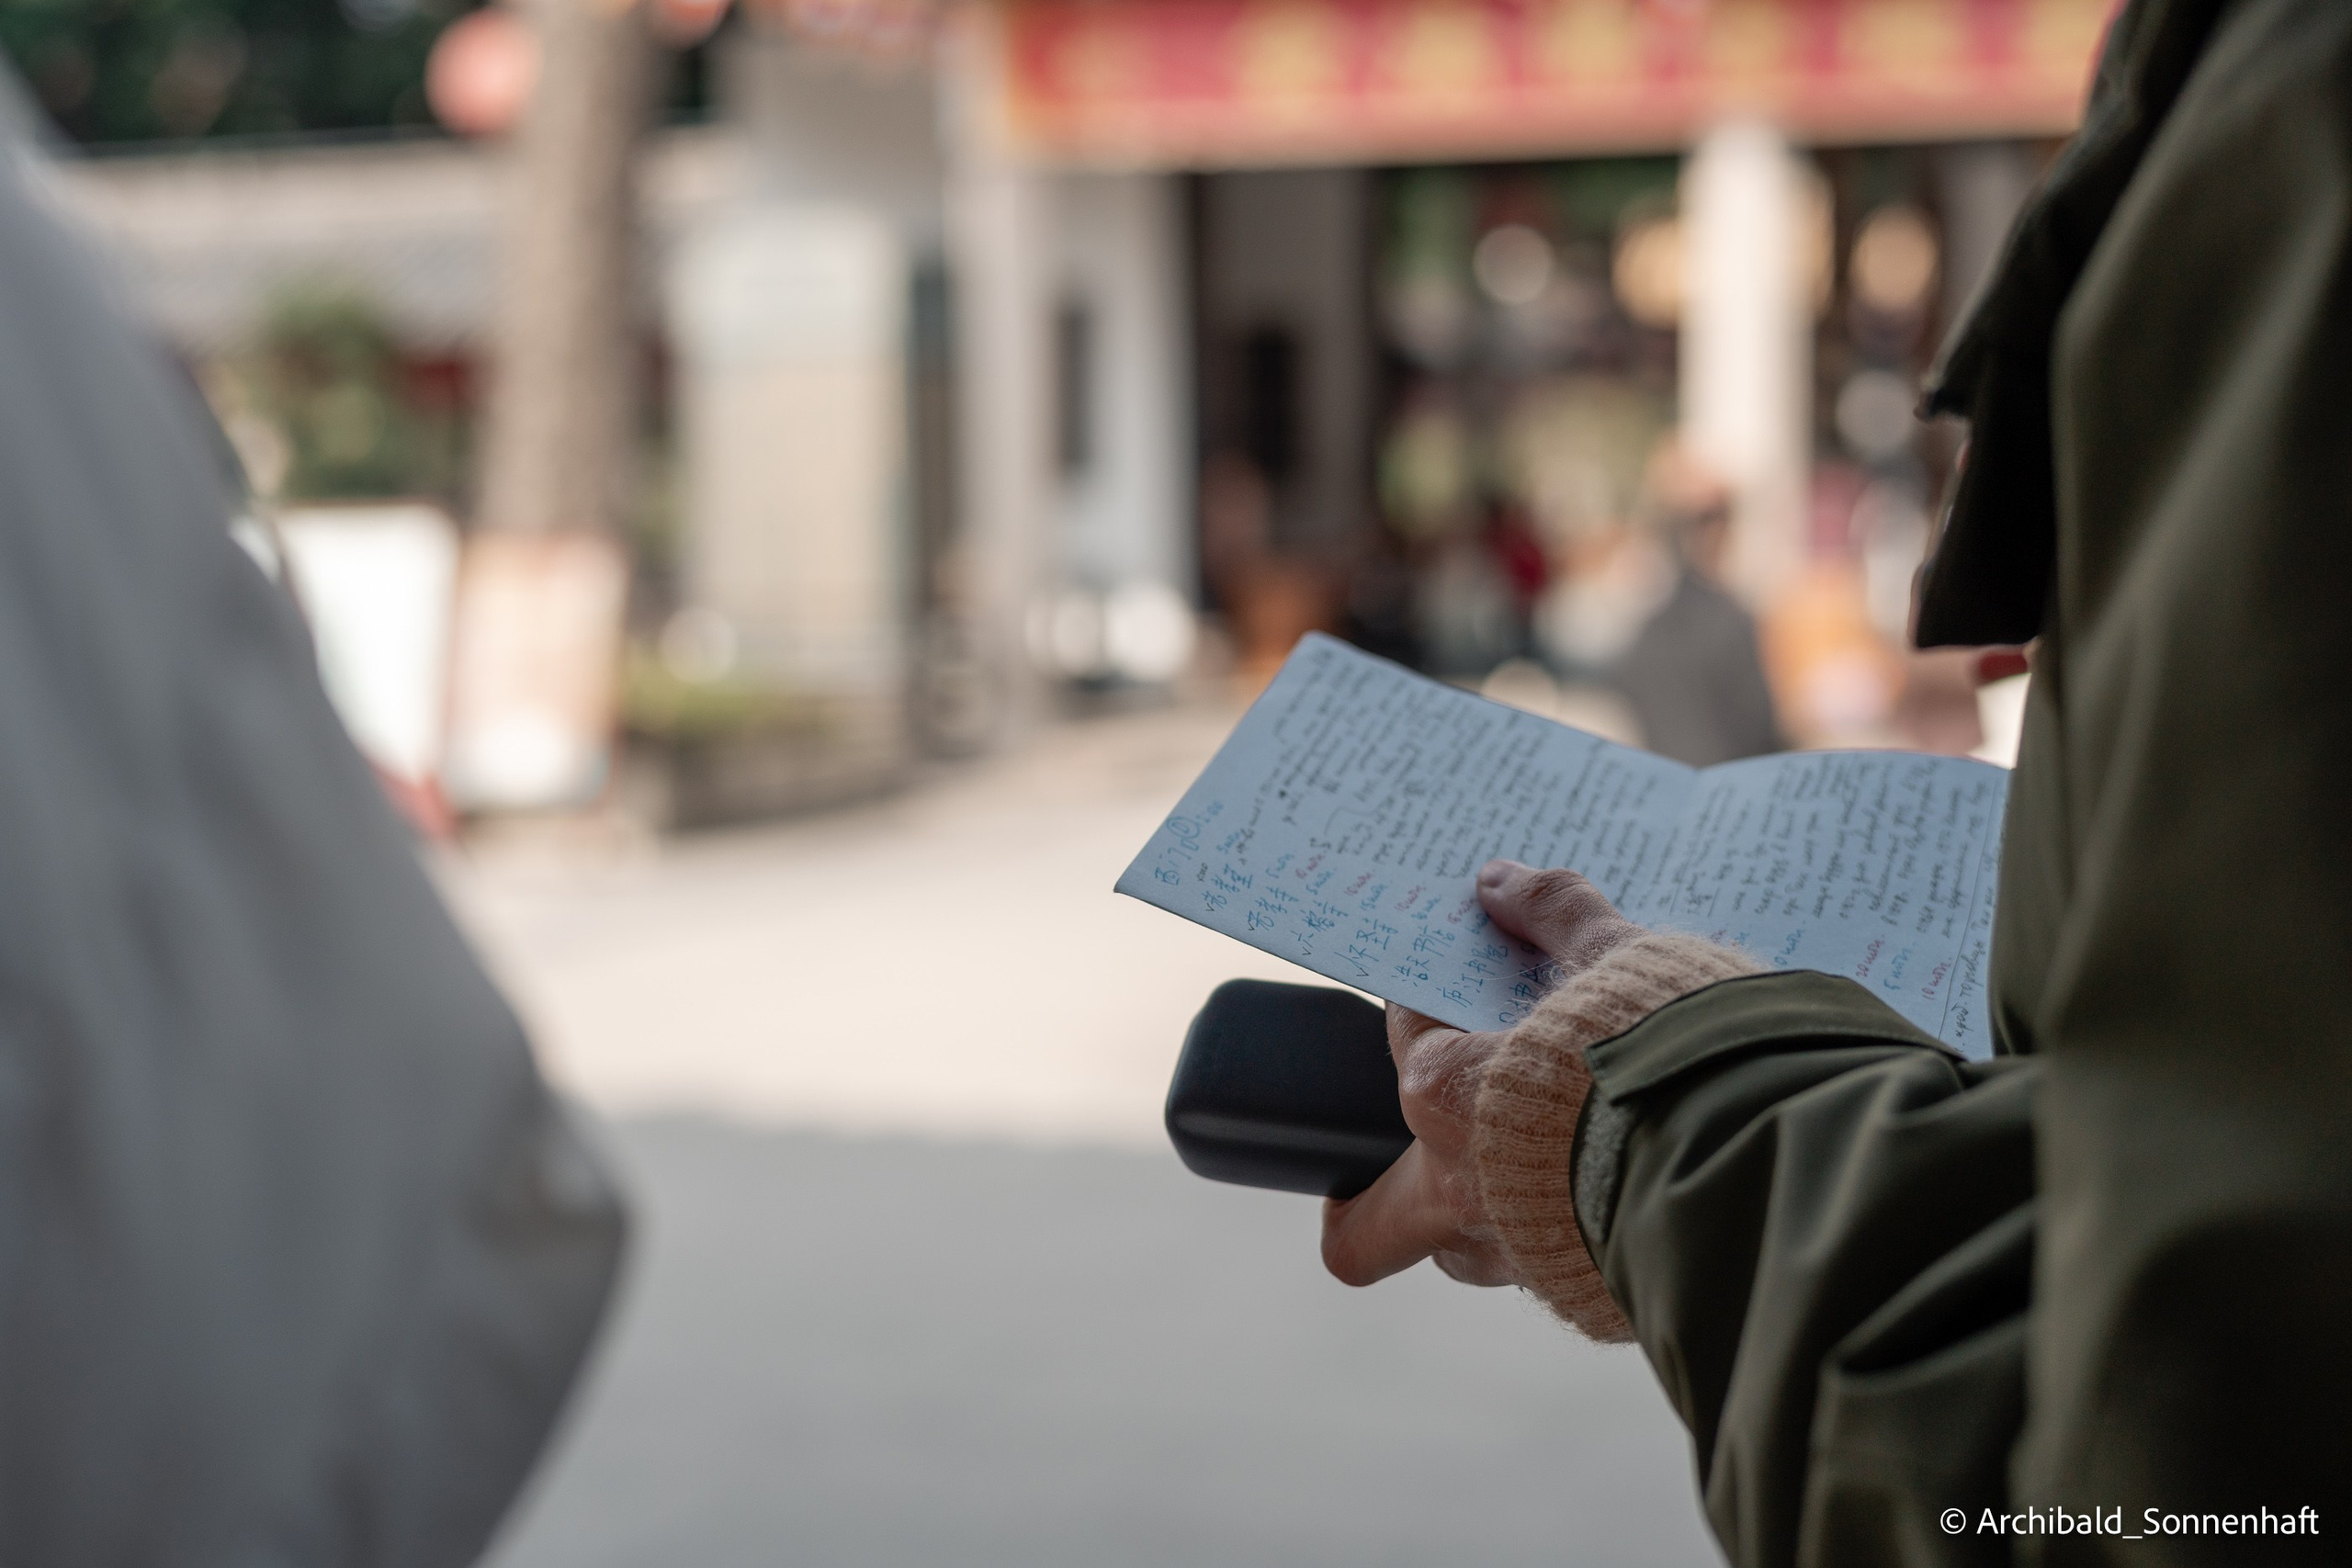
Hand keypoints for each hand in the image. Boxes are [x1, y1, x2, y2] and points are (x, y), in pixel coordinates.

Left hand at [1320, 859, 1640, 1288]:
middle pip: (1369, 1225)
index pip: (1407, 1032)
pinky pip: (1543, 1272)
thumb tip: (1503, 881)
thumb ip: (1555, 913)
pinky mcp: (1585, 1300)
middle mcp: (1459, 1194)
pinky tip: (1604, 1190)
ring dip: (1475, 1214)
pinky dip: (1558, 1234)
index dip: (1433, 1001)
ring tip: (1522, 1165)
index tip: (1462, 983)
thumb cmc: (1682, 1053)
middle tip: (1387, 1164)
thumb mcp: (1618, 957)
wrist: (1772, 1163)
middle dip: (1363, 1204)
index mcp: (1445, 1096)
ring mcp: (1518, 1260)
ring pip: (1459, 1256)